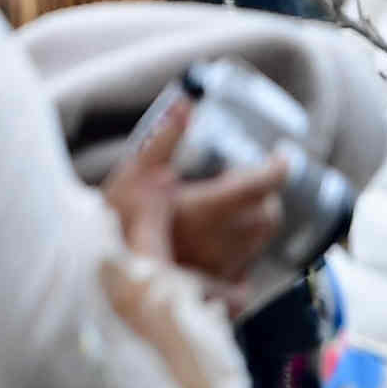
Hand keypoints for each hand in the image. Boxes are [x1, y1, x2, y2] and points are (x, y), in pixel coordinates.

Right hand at [102, 97, 292, 288]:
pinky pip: (248, 260)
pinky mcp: (217, 284)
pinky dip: (245, 242)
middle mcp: (221, 241)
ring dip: (258, 216)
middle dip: (265, 193)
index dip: (277, 167)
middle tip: (250, 178)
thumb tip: (185, 104)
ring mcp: (222, 266)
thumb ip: (163, 137)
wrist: (104, 272)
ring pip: (261, 236)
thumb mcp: (134, 172)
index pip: (260, 185)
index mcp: (205, 211)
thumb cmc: (117, 222)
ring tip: (237, 203)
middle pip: (268, 212)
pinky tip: (222, 234)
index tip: (282, 155)